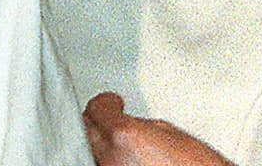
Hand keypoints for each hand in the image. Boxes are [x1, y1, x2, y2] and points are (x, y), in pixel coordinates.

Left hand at [83, 93, 233, 165]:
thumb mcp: (172, 133)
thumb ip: (141, 123)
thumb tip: (130, 123)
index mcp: (124, 135)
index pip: (97, 108)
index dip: (107, 103)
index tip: (112, 102)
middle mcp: (111, 158)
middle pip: (90, 130)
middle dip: (102, 122)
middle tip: (115, 118)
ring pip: (96, 151)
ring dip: (107, 144)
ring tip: (126, 143)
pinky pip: (106, 165)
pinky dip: (114, 161)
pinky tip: (129, 160)